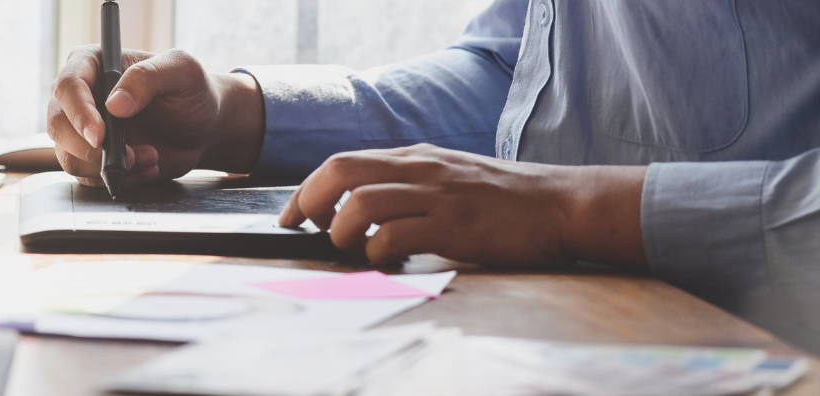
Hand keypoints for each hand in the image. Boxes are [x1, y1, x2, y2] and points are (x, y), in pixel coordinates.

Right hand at [47, 46, 264, 186]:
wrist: (202, 127)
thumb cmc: (191, 91)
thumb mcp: (182, 71)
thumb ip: (148, 77)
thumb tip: (114, 104)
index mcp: (93, 64)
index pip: (68, 86)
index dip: (79, 113)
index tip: (100, 136)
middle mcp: (80, 97)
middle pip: (58, 126)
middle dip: (92, 149)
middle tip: (130, 155)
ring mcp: (81, 130)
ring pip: (69, 157)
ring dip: (108, 167)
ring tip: (150, 157)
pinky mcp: (91, 157)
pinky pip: (88, 178)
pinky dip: (118, 179)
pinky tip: (146, 167)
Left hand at [278, 144, 647, 266]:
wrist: (561, 204)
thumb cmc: (504, 199)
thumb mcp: (448, 176)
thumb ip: (408, 184)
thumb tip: (358, 209)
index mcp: (415, 156)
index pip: (342, 162)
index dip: (307, 189)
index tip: (291, 215)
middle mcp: (420, 168)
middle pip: (340, 171)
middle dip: (309, 202)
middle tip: (308, 230)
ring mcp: (437, 194)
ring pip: (361, 203)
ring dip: (343, 232)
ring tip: (353, 249)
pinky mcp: (453, 225)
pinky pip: (394, 236)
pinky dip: (377, 253)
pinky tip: (387, 262)